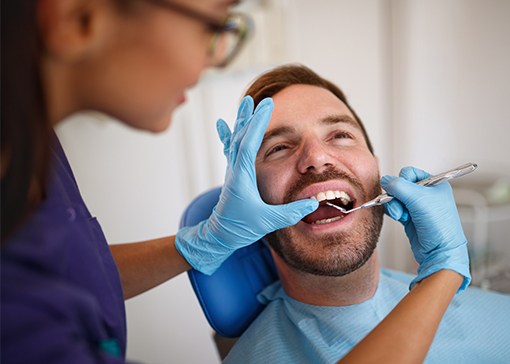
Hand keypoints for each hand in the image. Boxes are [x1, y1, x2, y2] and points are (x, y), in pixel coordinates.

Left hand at [175, 96, 317, 274]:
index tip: (266, 106)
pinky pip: (231, 149)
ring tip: (246, 104)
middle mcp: (235, 170)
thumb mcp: (268, 222)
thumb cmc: (240, 228)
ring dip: (243, 121)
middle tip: (259, 100)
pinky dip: (229, 134)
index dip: (258, 124)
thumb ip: (291, 212)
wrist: (219, 235)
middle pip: (241, 136)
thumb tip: (313, 204)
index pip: (249, 144)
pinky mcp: (233, 175)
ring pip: (236, 140)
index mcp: (242, 177)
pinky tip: (222, 125)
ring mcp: (233, 171)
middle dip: (251, 117)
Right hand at [380, 166, 470, 291]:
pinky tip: (400, 219)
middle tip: (402, 206)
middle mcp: (426, 194)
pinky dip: (394, 212)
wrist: (440, 251)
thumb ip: (399, 186)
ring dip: (394, 206)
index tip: (404, 191)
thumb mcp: (418, 199)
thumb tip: (385, 180)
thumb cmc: (439, 225)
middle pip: (400, 186)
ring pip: (395, 198)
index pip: (410, 173)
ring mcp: (417, 206)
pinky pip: (394, 208)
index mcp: (434, 184)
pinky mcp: (410, 217)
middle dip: (397, 196)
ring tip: (402, 216)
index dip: (403, 180)